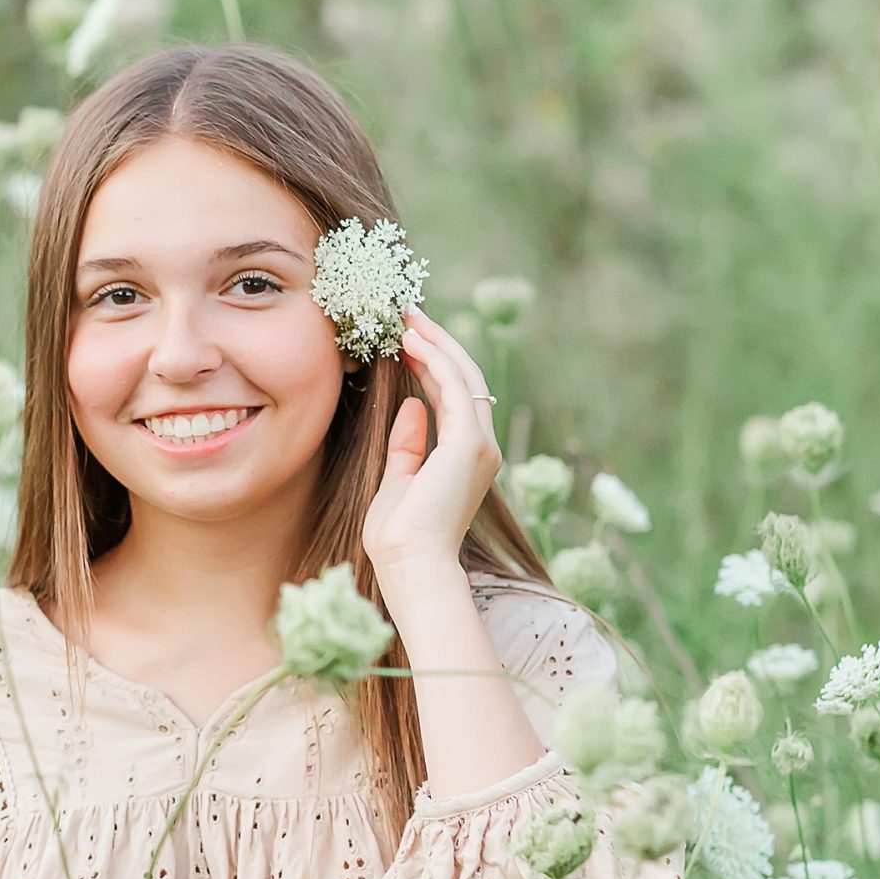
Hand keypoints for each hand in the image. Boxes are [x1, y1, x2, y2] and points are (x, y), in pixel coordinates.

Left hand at [360, 306, 502, 587]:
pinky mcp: (469, 444)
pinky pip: (454, 389)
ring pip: (464, 376)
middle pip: (464, 378)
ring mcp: (479, 445)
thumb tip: (412, 406)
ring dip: (436, 343)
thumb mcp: (398, 481)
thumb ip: (408, 444)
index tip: (406, 336)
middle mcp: (481, 447)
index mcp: (467, 457)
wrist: (411, 566)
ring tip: (408, 316)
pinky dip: (435, 360)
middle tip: (408, 312)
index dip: (432, 362)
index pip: (453, 395)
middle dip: (437, 342)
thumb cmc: (399, 538)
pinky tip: (412, 342)